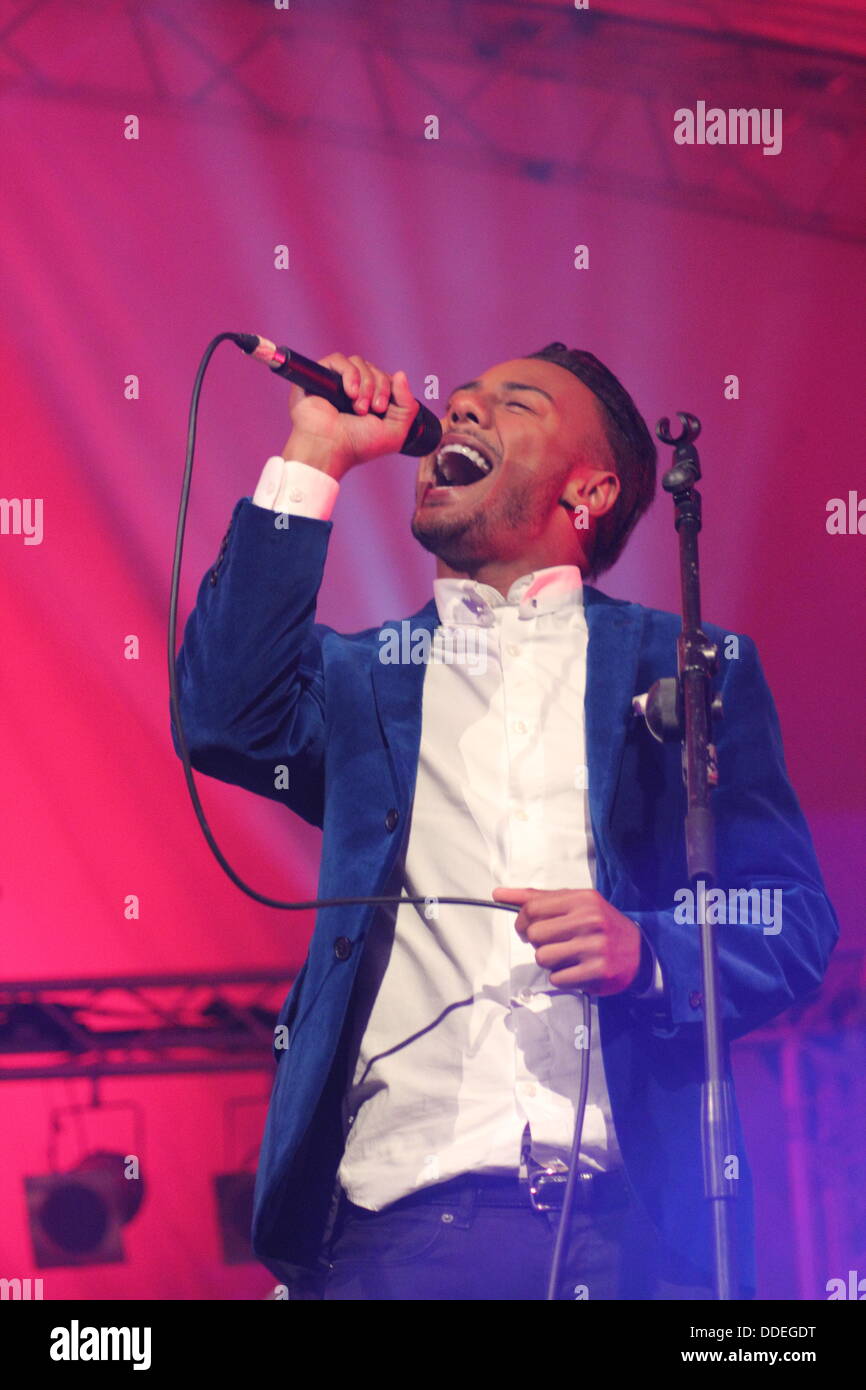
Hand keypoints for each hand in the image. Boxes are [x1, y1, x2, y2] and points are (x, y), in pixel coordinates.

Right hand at [282, 352, 419, 478]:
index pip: (387, 378)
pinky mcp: (321, 376)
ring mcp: (337, 382)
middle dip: (379, 388)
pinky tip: (349, 393)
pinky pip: (339, 359)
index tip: (382, 409)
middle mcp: (355, 390)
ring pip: (359, 362)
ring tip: (358, 407)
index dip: (389, 388)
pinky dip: (350, 374)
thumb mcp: (395, 432)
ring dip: (365, 384)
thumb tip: (401, 374)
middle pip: (375, 369)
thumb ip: (408, 406)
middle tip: (371, 410)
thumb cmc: (358, 445)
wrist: (330, 448)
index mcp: (371, 401)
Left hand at [491, 886, 642, 995]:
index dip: (522, 922)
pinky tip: (576, 970)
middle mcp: (590, 920)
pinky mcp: (598, 972)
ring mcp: (595, 947)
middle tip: (552, 944)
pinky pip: (557, 979)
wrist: (639, 952)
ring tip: (566, 957)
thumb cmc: (599, 925)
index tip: (527, 929)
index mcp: (582, 899)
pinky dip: (562, 978)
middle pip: (535, 935)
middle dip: (537, 943)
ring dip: (549, 962)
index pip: (532, 908)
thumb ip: (536, 898)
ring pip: (543, 958)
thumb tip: (498, 894)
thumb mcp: (573, 903)